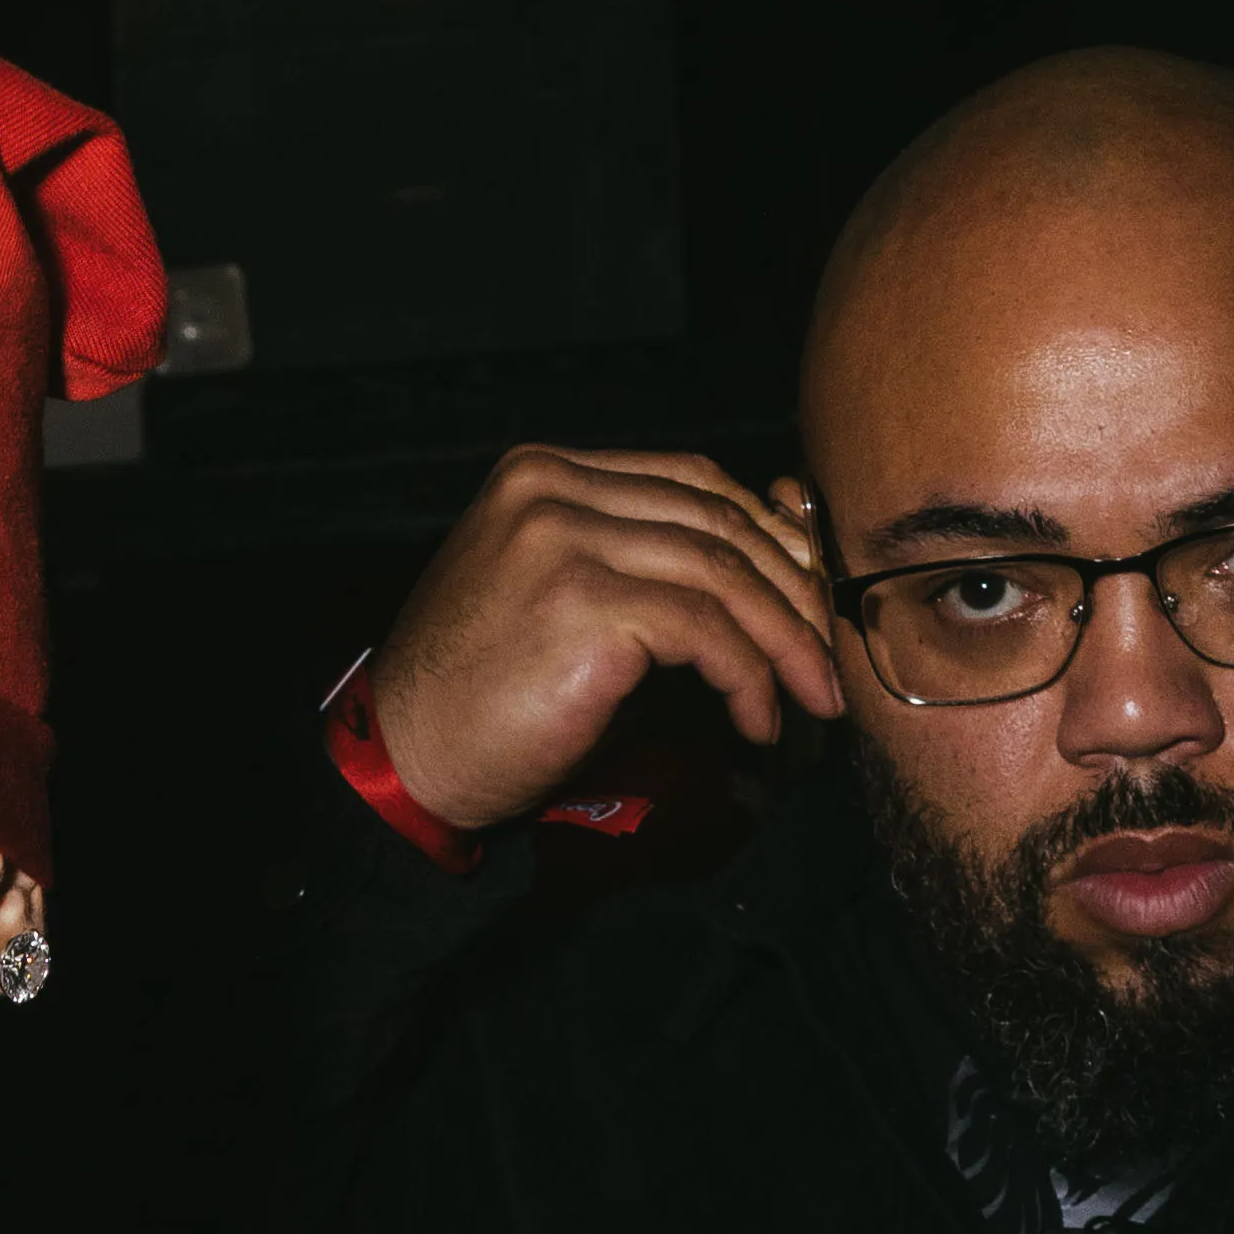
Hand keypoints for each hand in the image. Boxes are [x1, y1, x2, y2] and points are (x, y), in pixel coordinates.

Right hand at [356, 446, 846, 840]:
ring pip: (722, 575)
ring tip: (814, 698)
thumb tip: (763, 566)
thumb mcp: (556, 598)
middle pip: (717, 521)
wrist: (405, 759)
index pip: (691, 482)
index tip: (808, 597)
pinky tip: (757, 718)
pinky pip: (706, 631)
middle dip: (791, 592)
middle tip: (828, 658)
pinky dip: (749, 677)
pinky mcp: (582, 603)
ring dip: (784, 643)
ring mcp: (563, 540)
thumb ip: (635, 562)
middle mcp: (550, 490)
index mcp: (541, 473)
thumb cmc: (482, 696)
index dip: (767, 537)